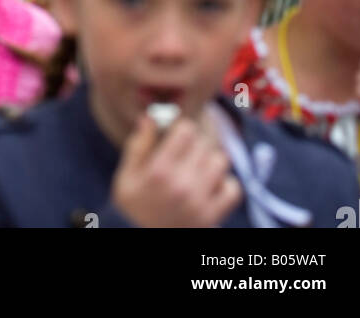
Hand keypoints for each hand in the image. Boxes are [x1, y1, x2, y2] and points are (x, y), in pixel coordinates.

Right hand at [111, 113, 242, 227]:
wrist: (140, 242)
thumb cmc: (130, 208)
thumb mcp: (126, 176)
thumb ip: (139, 145)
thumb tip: (149, 117)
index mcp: (159, 171)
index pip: (186, 130)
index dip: (182, 128)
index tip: (177, 135)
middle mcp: (182, 184)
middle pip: (204, 144)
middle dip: (195, 144)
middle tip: (185, 153)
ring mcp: (199, 202)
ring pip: (220, 161)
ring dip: (210, 160)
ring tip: (198, 168)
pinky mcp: (211, 217)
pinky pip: (233, 189)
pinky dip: (225, 184)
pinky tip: (210, 186)